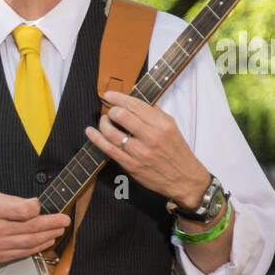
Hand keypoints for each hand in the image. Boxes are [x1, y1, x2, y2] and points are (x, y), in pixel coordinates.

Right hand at [0, 190, 69, 263]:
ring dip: (49, 236)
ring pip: (30, 242)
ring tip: (59, 231)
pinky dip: (37, 248)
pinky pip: (23, 253)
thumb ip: (11, 200)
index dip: (38, 208)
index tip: (42, 206)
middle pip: (32, 227)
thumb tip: (33, 205)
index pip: (24, 210)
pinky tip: (46, 242)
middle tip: (64, 220)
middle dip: (52, 224)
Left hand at [84, 90, 209, 204]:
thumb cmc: (176, 151)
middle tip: (110, 111)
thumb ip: (154, 113)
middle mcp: (151, 137)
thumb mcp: (171, 127)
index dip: (118, 97)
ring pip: (111, 132)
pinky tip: (90, 131)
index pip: (135, 105)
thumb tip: (133, 101)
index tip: (109, 94)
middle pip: (121, 115)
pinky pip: (108, 149)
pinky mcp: (131, 165)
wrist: (184, 179)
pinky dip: (96, 138)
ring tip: (104, 121)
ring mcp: (140, 152)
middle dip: (111, 110)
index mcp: (162, 124)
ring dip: (103, 123)